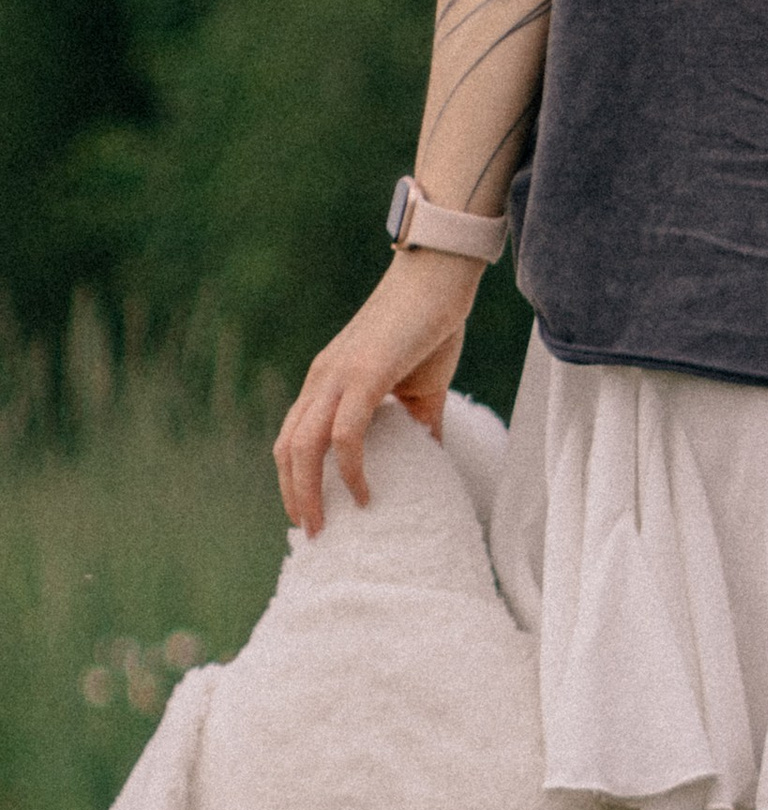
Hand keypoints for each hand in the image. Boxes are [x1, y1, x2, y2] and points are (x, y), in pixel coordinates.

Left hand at [274, 252, 480, 534]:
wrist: (439, 276)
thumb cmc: (431, 324)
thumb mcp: (423, 386)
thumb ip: (420, 425)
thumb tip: (432, 462)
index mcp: (328, 381)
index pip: (293, 437)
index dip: (295, 478)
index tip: (311, 512)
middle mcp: (322, 379)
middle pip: (286, 449)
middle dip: (293, 496)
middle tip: (312, 533)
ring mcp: (338, 376)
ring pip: (302, 446)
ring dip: (307, 492)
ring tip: (324, 526)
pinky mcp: (364, 374)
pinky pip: (345, 433)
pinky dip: (349, 469)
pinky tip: (364, 495)